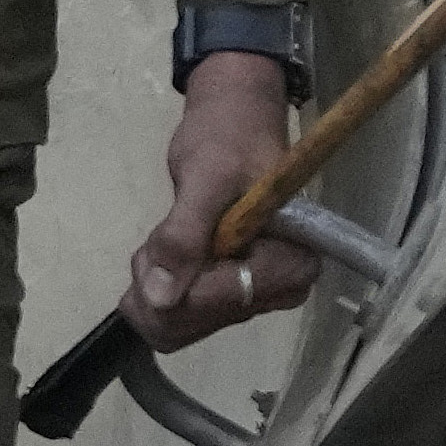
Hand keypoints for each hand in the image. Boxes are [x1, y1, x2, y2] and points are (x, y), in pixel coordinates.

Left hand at [126, 49, 318, 337]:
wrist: (232, 120)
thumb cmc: (228, 138)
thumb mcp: (204, 180)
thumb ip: (185, 237)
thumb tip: (162, 300)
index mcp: (291, 264)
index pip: (221, 303)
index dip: (176, 282)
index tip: (158, 241)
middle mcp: (280, 289)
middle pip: (197, 323)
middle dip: (159, 283)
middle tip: (159, 234)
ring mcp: (252, 295)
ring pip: (179, 324)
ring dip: (153, 282)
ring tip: (163, 235)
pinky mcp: (226, 293)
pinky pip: (177, 314)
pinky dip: (156, 286)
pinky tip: (162, 252)